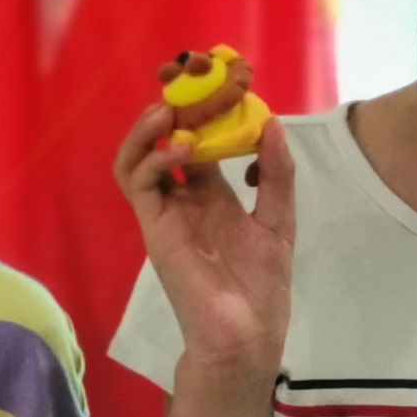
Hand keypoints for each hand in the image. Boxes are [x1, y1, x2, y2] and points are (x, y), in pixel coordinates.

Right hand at [112, 54, 294, 380]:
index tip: (220, 82)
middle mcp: (184, 199)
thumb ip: (274, 173)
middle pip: (163, 143)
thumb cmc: (261, 287)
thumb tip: (271, 123)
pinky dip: (153, 159)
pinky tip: (181, 150)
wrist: (244, 335)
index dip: (204, 112)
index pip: (199, 142)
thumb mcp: (279, 219)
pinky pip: (139, 184)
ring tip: (170, 110)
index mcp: (213, 196)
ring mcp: (166, 213)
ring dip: (149, 130)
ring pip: (137, 159)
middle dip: (171, 109)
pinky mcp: (155, 228)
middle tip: (187, 80)